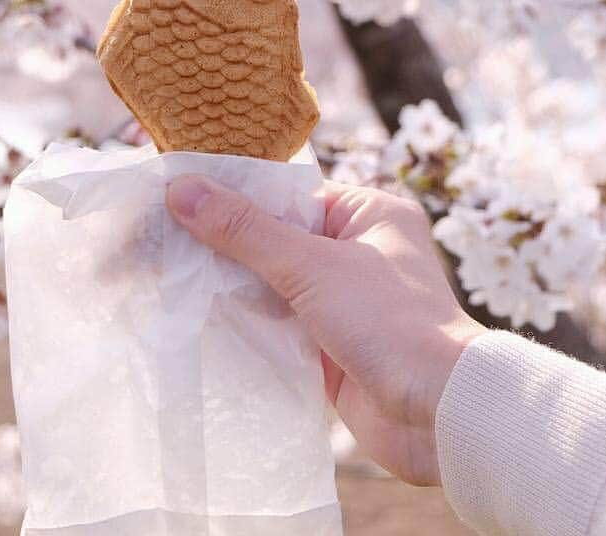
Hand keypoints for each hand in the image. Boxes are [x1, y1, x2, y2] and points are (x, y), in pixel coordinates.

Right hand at [165, 174, 485, 485]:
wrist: (440, 416)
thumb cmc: (390, 322)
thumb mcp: (311, 266)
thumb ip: (245, 231)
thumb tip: (182, 190)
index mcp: (368, 213)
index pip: (288, 194)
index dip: (236, 196)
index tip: (178, 194)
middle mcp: (359, 251)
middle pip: (278, 238)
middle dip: (228, 244)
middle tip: (164, 236)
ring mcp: (346, 300)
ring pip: (275, 283)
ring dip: (235, 286)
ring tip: (173, 273)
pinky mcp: (333, 345)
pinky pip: (280, 324)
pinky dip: (249, 322)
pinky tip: (204, 317)